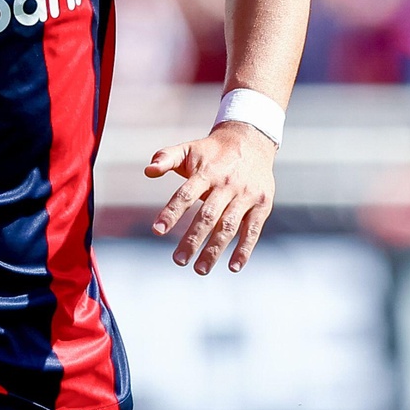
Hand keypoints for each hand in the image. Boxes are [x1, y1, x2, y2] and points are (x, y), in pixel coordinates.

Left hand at [145, 121, 275, 274]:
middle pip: (207, 215)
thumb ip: (166, 158)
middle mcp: (227, 185)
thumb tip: (148, 170)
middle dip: (192, 239)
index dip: (171, 212)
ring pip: (228, 226)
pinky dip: (244, 249)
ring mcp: (246, 195)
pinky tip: (233, 267)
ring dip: (214, 249)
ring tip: (200, 269)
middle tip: (178, 260)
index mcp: (206, 172)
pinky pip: (253, 230)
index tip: (157, 231)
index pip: (185, 194)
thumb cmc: (212, 151)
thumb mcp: (188, 148)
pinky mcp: (262, 204)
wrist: (251, 139)